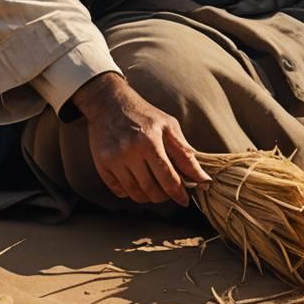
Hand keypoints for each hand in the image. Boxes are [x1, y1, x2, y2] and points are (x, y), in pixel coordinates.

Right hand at [72, 73, 210, 205]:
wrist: (110, 103)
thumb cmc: (144, 114)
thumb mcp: (168, 125)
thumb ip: (184, 151)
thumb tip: (202, 176)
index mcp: (150, 141)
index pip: (168, 177)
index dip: (178, 193)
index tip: (185, 201)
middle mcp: (130, 151)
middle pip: (151, 189)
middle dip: (164, 197)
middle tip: (170, 193)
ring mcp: (114, 159)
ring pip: (135, 193)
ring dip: (148, 197)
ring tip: (155, 190)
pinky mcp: (101, 164)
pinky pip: (118, 190)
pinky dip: (130, 193)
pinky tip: (137, 184)